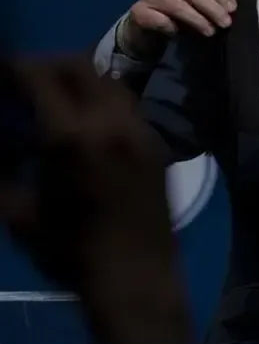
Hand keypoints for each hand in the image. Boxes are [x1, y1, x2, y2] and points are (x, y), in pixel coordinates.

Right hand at [0, 57, 190, 343]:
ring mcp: (141, 132)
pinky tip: (84, 123)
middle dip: (45, 66)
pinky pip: (127, 106)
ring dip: (77, 80)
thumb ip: (3, 167)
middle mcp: (111, 123)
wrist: (136, 278)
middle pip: (78, 66)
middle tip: (20, 82)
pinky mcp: (157, 146)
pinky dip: (101, 100)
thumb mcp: (17, 213)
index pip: (38, 76)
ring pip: (108, 82)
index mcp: (71, 136)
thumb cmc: (69, 252)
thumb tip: (2, 140)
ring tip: (51, 99)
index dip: (11, 69)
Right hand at [118, 0, 236, 60]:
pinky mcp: (138, 12)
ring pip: (178, 6)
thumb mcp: (194, 4)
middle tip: (225, 23)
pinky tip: (177, 32)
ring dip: (197, 20)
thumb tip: (230, 8)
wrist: (146, 28)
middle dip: (212, 8)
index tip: (232, 8)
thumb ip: (209, 0)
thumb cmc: (176, 14)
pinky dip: (171, 27)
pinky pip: (159, 19)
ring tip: (210, 31)